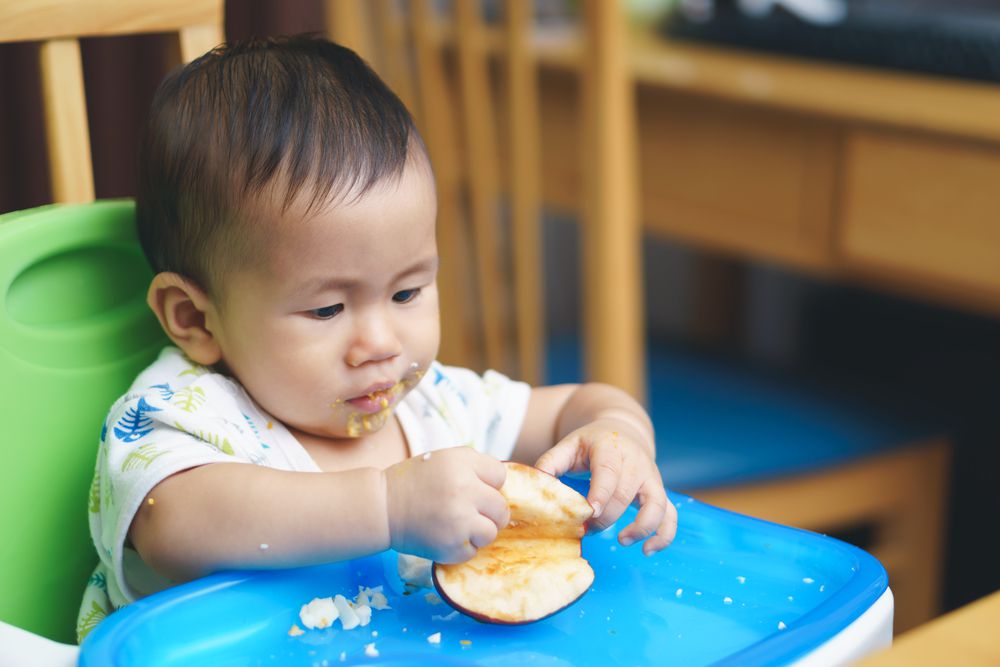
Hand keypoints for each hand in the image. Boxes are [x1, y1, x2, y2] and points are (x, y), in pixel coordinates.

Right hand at [383, 447, 509, 562]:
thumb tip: (505, 487)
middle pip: (501, 508)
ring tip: (454, 524)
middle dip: (488, 512)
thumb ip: (476, 467)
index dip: (487, 483)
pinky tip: (443, 536)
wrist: (382, 507)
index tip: (470, 487)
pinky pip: (473, 551)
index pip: (500, 476)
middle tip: (466, 512)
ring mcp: (459, 520)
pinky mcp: (451, 546)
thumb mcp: (445, 459)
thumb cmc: (415, 482)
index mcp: (463, 463)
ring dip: (477, 532)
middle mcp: (464, 489)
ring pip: (491, 532)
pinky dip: (460, 548)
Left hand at [535, 418, 676, 554]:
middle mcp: (635, 462)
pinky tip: (648, 550)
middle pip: (626, 493)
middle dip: (607, 517)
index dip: (601, 494)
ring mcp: (651, 478)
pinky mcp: (660, 492)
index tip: (589, 513)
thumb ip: (551, 462)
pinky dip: (664, 535)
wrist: (622, 431)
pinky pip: (670, 515)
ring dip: (642, 527)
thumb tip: (536, 484)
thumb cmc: (591, 443)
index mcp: (610, 448)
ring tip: (622, 540)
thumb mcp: (569, 445)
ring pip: (658, 504)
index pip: (609, 472)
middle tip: (586, 529)